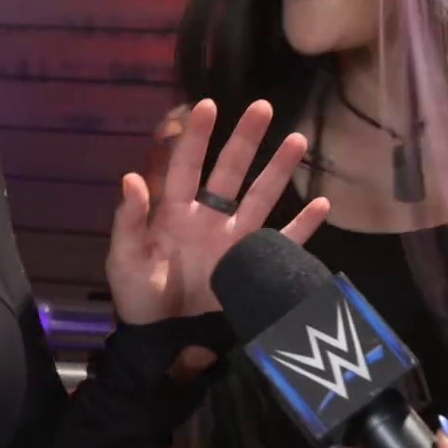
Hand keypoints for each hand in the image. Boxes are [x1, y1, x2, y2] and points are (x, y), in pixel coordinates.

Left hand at [105, 99, 329, 323]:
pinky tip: (323, 204)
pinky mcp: (253, 265)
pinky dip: (304, 225)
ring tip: (297, 140)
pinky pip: (284, 241)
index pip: (187, 166)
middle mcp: (209, 217)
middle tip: (262, 107)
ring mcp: (234, 240)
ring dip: (279, 170)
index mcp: (175, 212)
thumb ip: (128, 221)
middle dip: (245, 140)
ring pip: (261, 196)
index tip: (206, 105)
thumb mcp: (125, 261)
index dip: (196, 137)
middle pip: (230, 171)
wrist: (166, 342)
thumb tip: (130, 177)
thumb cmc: (139, 299)